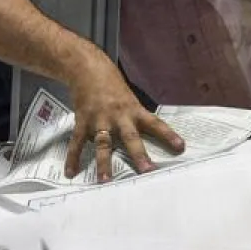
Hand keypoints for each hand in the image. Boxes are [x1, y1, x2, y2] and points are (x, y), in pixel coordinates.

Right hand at [64, 50, 183, 182]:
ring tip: (105, 180)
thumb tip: (146, 142)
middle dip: (138, 154)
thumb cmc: (113, 87)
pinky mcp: (82, 121)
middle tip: (146, 171)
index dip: (168, 135)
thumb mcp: (130, 100)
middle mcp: (118, 116)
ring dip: (103, 162)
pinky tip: (70, 172)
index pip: (155, 124)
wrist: (87, 69)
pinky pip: (77, 142)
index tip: (180, 147)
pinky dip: (73, 157)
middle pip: (130, 137)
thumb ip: (136, 120)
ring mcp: (99, 119)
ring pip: (103, 143)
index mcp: (134, 110)